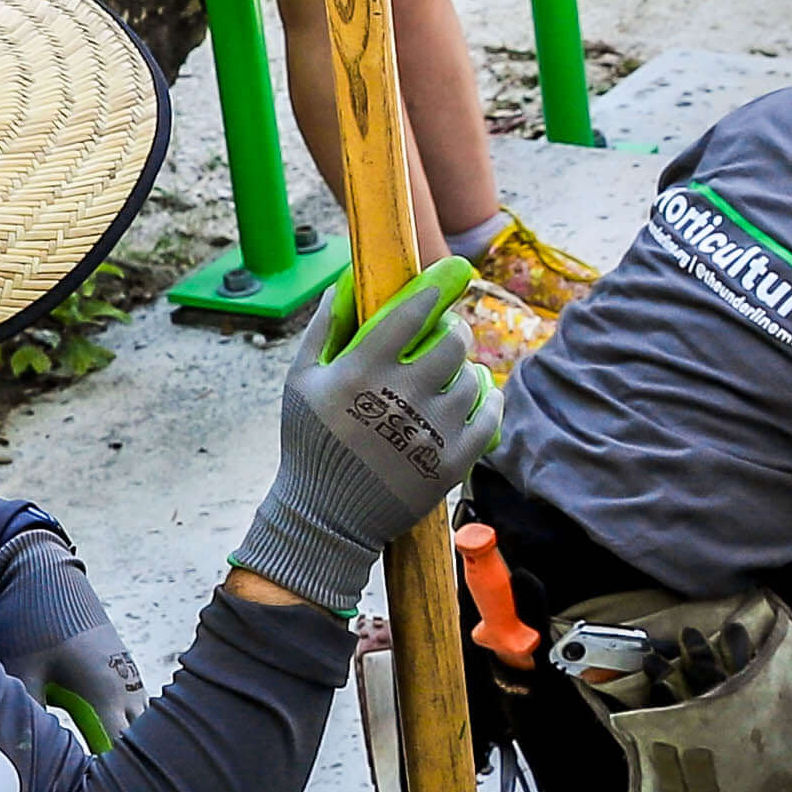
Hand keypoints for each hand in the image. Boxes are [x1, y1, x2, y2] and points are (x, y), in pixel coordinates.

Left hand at [0, 536, 145, 749]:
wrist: (46, 575)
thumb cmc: (32, 622)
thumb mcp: (20, 671)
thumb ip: (25, 716)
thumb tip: (17, 762)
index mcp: (105, 695)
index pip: (123, 756)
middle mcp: (127, 690)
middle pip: (145, 751)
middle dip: (140, 785)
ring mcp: (130, 680)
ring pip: (146, 733)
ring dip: (139, 761)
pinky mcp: (123, 673)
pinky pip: (138, 716)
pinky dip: (133, 739)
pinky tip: (125, 761)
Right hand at [231, 256, 500, 607]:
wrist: (326, 517)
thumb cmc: (310, 442)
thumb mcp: (301, 380)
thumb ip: (325, 327)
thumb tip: (348, 278)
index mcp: (359, 372)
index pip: (412, 313)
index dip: (437, 288)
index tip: (451, 274)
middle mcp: (399, 398)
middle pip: (452, 342)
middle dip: (453, 331)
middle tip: (444, 336)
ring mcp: (429, 432)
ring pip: (472, 378)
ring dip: (464, 372)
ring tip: (444, 379)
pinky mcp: (452, 463)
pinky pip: (490, 417)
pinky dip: (488, 402)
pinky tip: (472, 398)